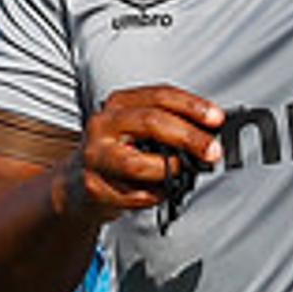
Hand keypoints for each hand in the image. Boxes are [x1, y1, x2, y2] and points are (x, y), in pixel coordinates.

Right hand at [76, 85, 226, 219]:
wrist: (76, 183)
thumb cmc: (116, 153)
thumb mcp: (137, 129)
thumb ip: (169, 125)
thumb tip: (209, 132)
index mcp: (118, 104)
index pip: (160, 96)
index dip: (192, 106)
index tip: (216, 119)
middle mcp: (102, 125)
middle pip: (152, 123)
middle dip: (188, 137)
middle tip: (212, 151)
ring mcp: (95, 157)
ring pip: (138, 164)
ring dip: (168, 170)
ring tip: (180, 173)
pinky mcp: (94, 187)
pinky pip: (135, 194)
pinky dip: (155, 195)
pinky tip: (159, 192)